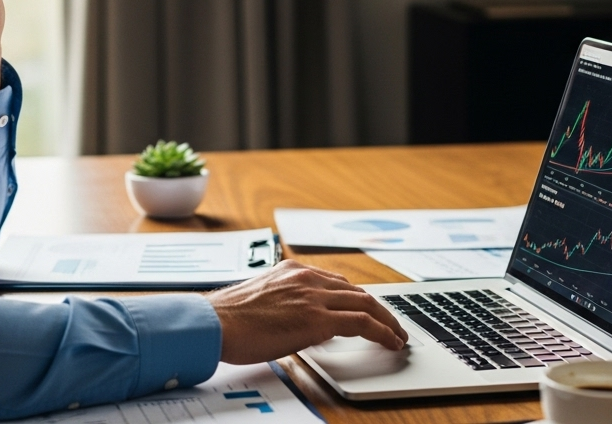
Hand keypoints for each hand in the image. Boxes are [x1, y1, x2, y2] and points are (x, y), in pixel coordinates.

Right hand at [204, 260, 406, 364]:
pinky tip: (390, 342)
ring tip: (397, 335)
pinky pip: (363, 323)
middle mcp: (306, 277)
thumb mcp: (260, 298)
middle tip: (391, 324)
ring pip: (366, 303)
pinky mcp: (317, 319)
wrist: (214, 323)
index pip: (336, 281)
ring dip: (387, 321)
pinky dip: (382, 332)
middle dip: (378, 308)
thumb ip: (282, 301)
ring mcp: (313, 296)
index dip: (356, 298)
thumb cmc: (227, 318)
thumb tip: (292, 318)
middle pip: (356, 291)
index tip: (367, 309)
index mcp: (292, 270)